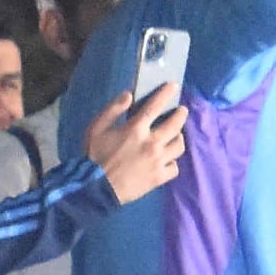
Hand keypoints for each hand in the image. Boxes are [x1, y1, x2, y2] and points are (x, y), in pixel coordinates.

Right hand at [80, 78, 189, 205]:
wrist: (95, 188)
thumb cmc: (94, 157)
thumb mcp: (95, 129)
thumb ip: (112, 110)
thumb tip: (128, 95)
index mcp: (135, 129)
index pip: (155, 106)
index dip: (166, 94)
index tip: (173, 86)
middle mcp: (152, 143)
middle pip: (175, 124)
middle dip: (181, 114)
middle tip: (181, 111)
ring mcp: (158, 161)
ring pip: (179, 145)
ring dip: (178, 137)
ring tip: (175, 136)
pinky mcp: (160, 177)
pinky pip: (175, 167)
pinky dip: (172, 162)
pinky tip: (166, 160)